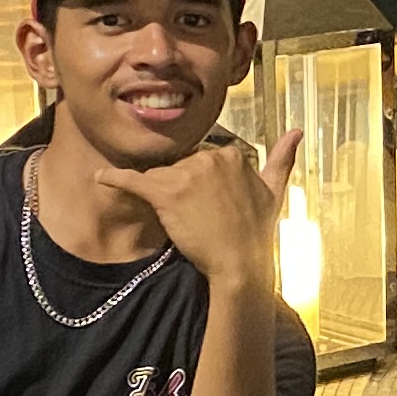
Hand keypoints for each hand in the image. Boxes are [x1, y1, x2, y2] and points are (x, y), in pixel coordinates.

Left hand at [92, 129, 300, 291]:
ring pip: (162, 178)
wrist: (240, 264)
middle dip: (182, 190)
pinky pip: (135, 180)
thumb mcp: (274, 191)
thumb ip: (282, 159)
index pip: (201, 162)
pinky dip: (115, 179)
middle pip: (179, 168)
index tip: (209, 207)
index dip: (200, 186)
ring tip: (183, 222)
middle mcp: (209, 158)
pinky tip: (100, 178)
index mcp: (231, 154)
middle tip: (197, 219)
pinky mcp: (166, 193)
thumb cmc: (256, 232)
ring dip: (164, 198)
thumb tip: (296, 132)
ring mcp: (187, 175)